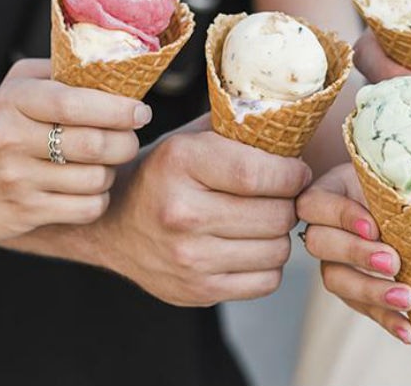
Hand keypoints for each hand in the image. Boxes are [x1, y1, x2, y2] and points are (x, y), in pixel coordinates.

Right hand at [0, 59, 144, 240]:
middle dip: (125, 142)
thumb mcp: (22, 85)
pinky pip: (87, 208)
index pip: (73, 103)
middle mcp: (10, 140)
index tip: (141, 112)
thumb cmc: (4, 121)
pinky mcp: (24, 213)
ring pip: (96, 178)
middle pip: (94, 144)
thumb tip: (122, 70)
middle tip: (130, 138)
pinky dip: (99, 198)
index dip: (118, 109)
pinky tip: (89, 187)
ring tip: (104, 162)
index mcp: (14, 101)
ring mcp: (16, 180)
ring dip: (112, 171)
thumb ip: (66, 73)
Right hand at [96, 116, 309, 306]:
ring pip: (277, 249)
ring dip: (280, 234)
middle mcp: (181, 213)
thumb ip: (237, 126)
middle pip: (276, 215)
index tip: (297, 171)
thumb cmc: (165, 174)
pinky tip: (252, 245)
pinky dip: (268, 264)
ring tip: (264, 218)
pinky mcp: (197, 292)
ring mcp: (188, 259)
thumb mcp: (189, 138)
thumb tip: (292, 118)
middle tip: (281, 195)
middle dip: (289, 202)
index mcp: (180, 163)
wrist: (113, 225)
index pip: (258, 173)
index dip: (292, 174)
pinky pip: (267, 281)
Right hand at [297, 163, 410, 344]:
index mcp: (336, 190)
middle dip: (355, 254)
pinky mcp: (348, 286)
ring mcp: (334, 258)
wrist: (406, 210)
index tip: (373, 227)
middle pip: (318, 242)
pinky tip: (407, 330)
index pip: (317, 201)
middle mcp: (327, 225)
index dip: (341, 215)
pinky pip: (356, 305)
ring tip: (406, 300)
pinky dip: (383, 318)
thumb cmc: (406, 197)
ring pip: (332, 277)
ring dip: (369, 290)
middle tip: (393, 263)